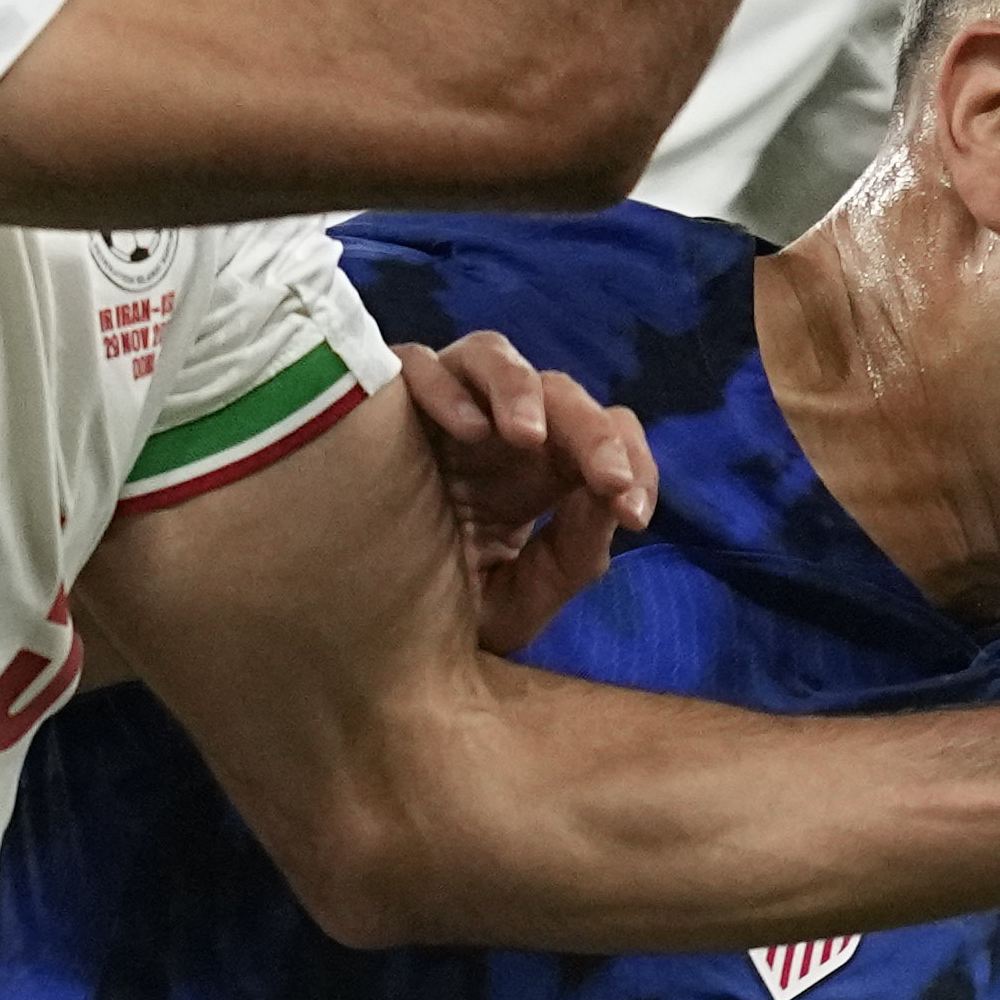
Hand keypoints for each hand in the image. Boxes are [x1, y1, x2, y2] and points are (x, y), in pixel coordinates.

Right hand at [400, 333, 650, 651]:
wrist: (362, 643)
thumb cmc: (441, 619)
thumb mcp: (521, 601)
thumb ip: (574, 555)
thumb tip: (614, 497)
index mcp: (539, 475)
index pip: (604, 436)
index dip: (634, 463)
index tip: (637, 515)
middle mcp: (497, 434)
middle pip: (560, 393)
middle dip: (593, 432)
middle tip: (608, 480)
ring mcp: (442, 413)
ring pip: (492, 356)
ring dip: (519, 387)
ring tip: (526, 436)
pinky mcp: (385, 408)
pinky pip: (414, 364)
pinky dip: (442, 384)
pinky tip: (466, 430)